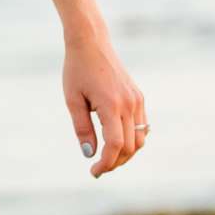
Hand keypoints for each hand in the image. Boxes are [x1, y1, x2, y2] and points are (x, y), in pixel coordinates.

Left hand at [63, 31, 147, 177]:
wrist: (91, 43)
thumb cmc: (77, 70)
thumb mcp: (73, 100)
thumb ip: (82, 128)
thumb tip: (90, 154)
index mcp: (111, 105)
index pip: (115, 144)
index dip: (106, 163)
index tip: (94, 171)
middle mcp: (129, 104)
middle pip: (130, 146)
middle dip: (115, 162)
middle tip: (98, 168)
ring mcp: (137, 100)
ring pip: (140, 139)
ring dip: (126, 153)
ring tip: (107, 158)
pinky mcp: (138, 97)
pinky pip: (142, 126)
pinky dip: (132, 139)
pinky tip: (117, 143)